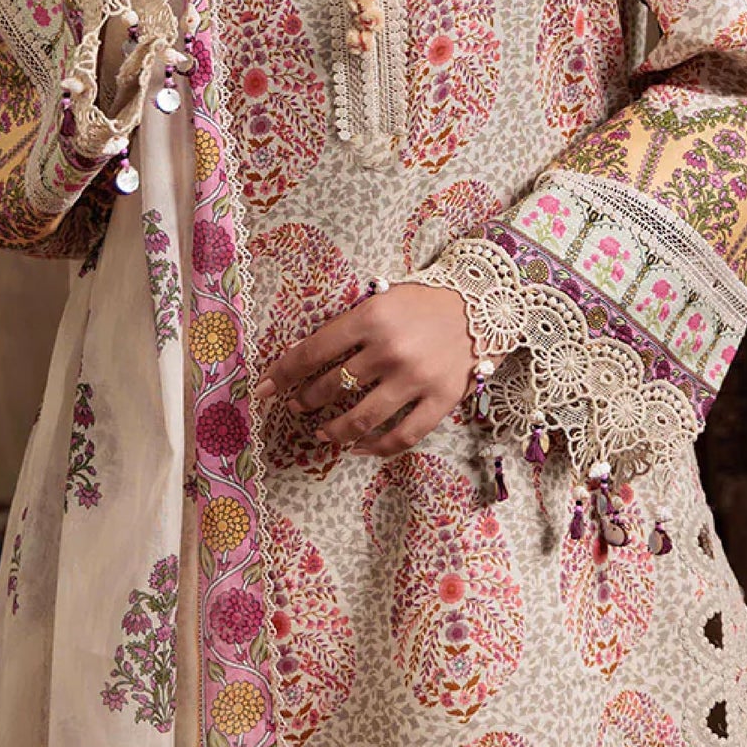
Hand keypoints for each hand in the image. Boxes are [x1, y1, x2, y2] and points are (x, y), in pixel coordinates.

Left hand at [254, 282, 504, 458]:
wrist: (483, 305)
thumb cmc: (423, 301)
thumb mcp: (381, 298)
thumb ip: (347, 326)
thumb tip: (300, 357)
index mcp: (371, 318)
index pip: (313, 352)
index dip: (282, 373)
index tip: (263, 388)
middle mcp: (390, 350)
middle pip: (333, 386)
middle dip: (306, 400)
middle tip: (298, 404)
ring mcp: (416, 379)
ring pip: (361, 419)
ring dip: (334, 430)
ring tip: (322, 431)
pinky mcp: (440, 401)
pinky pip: (402, 436)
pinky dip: (375, 448)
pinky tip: (358, 448)